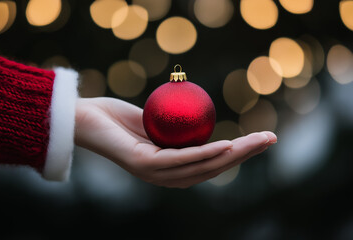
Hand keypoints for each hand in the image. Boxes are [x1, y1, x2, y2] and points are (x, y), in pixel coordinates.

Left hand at [74, 97, 276, 187]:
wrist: (83, 119)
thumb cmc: (117, 119)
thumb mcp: (153, 122)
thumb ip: (173, 128)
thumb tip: (194, 119)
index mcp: (170, 169)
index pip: (211, 164)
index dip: (238, 154)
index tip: (259, 139)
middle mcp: (165, 177)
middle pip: (212, 168)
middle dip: (244, 155)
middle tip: (270, 139)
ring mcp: (154, 174)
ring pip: (201, 166)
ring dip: (232, 155)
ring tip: (256, 141)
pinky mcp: (141, 165)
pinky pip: (178, 159)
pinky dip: (203, 153)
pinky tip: (224, 146)